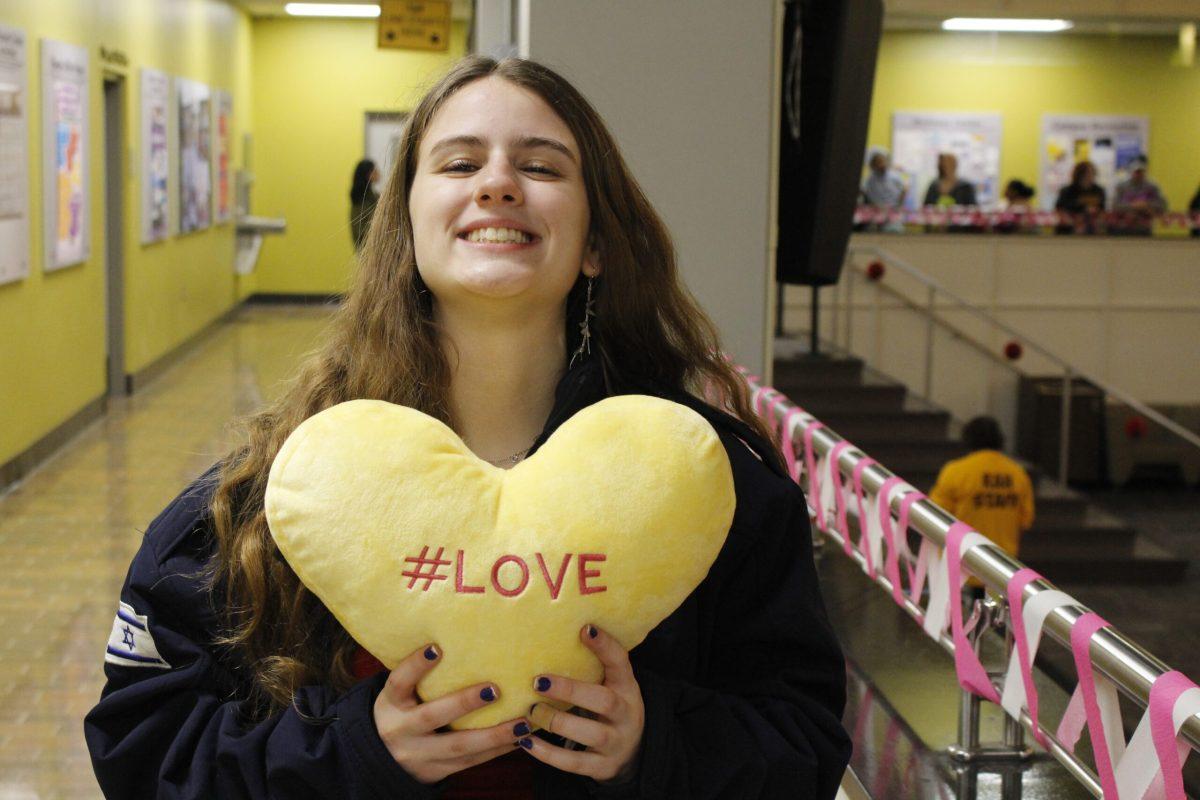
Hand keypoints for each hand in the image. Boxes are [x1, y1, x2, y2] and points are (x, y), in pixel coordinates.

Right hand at [373, 644, 530, 783]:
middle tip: (494, 689)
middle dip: (463, 703)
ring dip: (493, 735)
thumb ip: (420, 674)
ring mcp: (418, 755)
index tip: (436, 647)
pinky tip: (518, 739)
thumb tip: (460, 635)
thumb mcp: (400, 694)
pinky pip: (469, 762)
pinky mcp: (436, 771)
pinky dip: (496, 751)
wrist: (383, 759)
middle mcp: (401, 730)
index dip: (415, 665)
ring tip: (521, 722)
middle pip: (431, 716)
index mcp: (390, 704)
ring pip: (458, 746)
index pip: (399, 682)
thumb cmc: (402, 711)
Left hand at [521, 625, 644, 783]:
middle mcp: (626, 714)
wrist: (633, 750)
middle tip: (538, 682)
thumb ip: (590, 666)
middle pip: (604, 701)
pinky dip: (548, 753)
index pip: (620, 662)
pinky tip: (526, 741)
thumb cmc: (608, 707)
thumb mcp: (609, 684)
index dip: (605, 646)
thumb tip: (547, 636)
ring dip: (556, 721)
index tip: (584, 628)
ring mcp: (616, 742)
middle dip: (570, 690)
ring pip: (590, 734)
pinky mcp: (602, 767)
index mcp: (627, 687)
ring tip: (531, 712)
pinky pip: (574, 763)